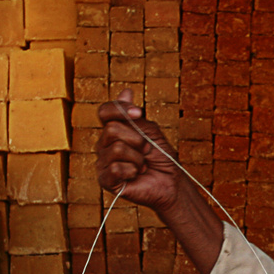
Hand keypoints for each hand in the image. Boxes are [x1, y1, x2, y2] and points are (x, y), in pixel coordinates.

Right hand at [94, 89, 183, 213]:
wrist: (171, 182)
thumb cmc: (160, 156)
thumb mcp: (150, 130)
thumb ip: (134, 115)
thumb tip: (126, 91)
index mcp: (113, 130)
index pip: (104, 112)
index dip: (120, 109)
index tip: (139, 113)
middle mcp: (104, 145)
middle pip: (112, 129)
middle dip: (137, 139)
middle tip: (146, 149)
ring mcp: (103, 162)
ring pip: (117, 149)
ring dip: (138, 158)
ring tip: (143, 165)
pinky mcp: (106, 181)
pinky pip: (115, 168)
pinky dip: (133, 171)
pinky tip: (136, 175)